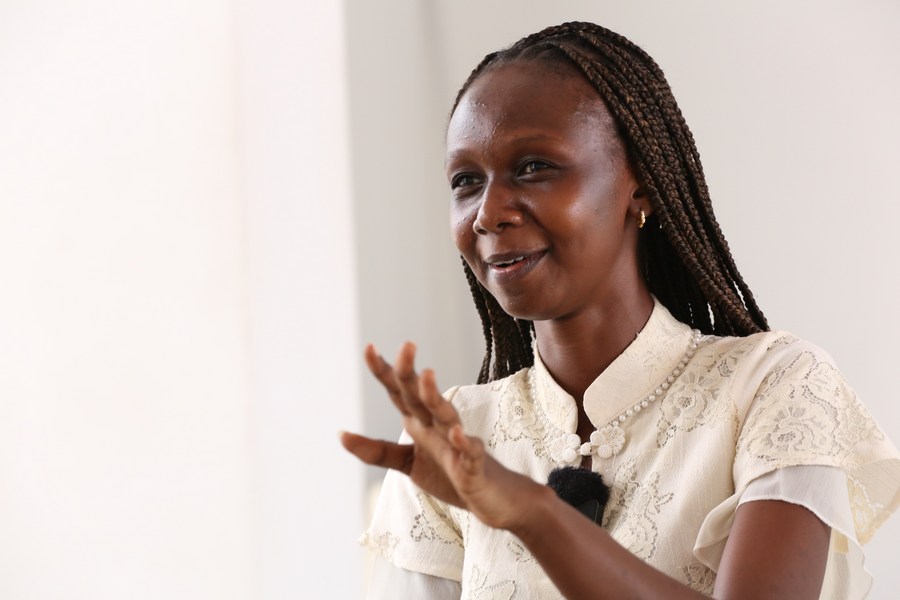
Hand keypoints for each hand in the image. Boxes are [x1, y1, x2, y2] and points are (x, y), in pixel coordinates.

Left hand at [340, 342, 542, 530]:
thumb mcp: (407, 463)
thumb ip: (377, 451)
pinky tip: (456, 433)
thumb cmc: (450, 474)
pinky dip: (464, 442)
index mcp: (420, 423)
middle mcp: (438, 426)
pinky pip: (470, 451)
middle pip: (421, 396)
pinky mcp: (474, 466)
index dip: (384, 371)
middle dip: (410, 372)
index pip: (399, 392)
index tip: (368, 347)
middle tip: (406, 345)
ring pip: (446, 415)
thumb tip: (340, 435)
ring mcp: (458, 444)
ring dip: (435, 396)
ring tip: (427, 375)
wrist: (492, 498)